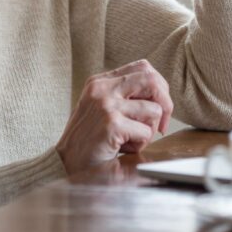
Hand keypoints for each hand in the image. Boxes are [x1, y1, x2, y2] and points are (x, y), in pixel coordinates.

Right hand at [55, 59, 173, 174]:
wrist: (65, 164)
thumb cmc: (89, 139)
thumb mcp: (102, 107)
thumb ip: (124, 95)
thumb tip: (161, 93)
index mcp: (100, 81)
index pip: (143, 68)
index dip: (159, 87)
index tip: (159, 107)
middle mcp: (102, 89)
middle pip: (152, 80)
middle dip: (165, 103)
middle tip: (161, 125)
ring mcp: (106, 105)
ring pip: (154, 110)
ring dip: (150, 131)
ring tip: (130, 140)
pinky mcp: (112, 124)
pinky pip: (146, 132)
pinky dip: (140, 145)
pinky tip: (123, 148)